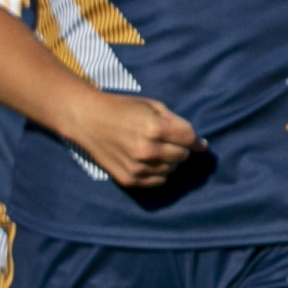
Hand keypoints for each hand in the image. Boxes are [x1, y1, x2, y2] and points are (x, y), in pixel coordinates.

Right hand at [75, 93, 206, 189]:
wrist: (87, 120)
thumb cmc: (122, 109)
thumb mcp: (152, 106)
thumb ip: (177, 123)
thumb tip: (201, 146)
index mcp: (155, 128)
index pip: (190, 139)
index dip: (194, 139)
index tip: (195, 141)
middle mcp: (147, 150)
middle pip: (182, 156)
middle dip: (179, 148)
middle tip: (166, 140)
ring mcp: (137, 167)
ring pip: (171, 170)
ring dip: (168, 160)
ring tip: (153, 148)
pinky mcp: (129, 180)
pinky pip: (158, 181)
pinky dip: (157, 172)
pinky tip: (146, 160)